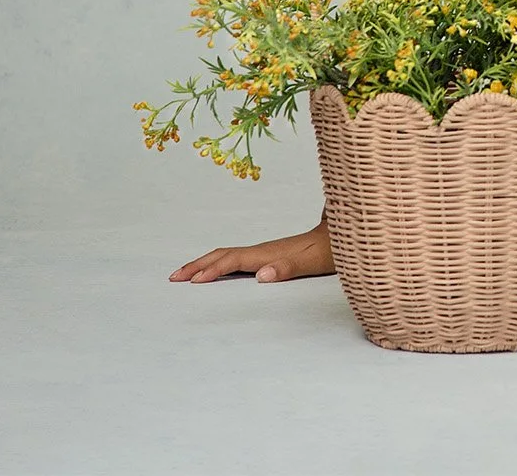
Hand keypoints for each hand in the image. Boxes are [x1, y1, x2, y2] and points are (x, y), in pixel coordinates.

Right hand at [169, 218, 333, 283]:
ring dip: (206, 264)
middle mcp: (264, 251)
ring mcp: (266, 252)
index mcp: (269, 254)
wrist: (343, 235)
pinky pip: (238, 259)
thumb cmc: (330, 250)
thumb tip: (261, 275)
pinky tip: (218, 272)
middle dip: (198, 265)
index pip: (233, 261)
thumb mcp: (312, 262)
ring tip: (186, 275)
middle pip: (224, 255)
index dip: (212, 270)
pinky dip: (221, 265)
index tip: (192, 281)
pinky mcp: (271, 255)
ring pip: (229, 256)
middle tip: (173, 277)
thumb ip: (288, 268)